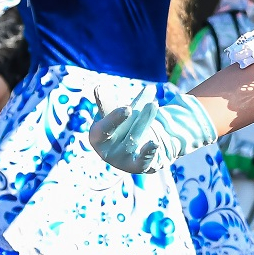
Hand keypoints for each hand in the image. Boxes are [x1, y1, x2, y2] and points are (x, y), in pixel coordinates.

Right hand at [88, 92, 217, 174]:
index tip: (128, 108)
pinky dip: (148, 152)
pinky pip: (142, 162)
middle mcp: (106, 151)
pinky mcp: (136, 167)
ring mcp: (120, 161)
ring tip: (154, 105)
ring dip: (146, 122)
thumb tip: (127, 87)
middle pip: (124, 131)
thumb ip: (124, 102)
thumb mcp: (121, 114)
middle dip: (139, 117)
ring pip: (135, 139)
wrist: (133, 151)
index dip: (114, 118)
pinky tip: (156, 143)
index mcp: (97, 136)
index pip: (103, 129)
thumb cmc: (123, 127)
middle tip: (152, 103)